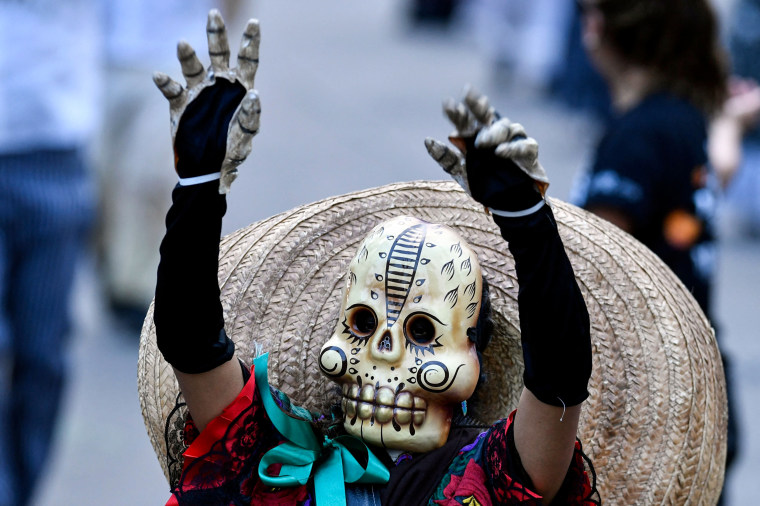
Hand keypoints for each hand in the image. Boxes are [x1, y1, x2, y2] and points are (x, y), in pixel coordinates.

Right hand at [153, 10, 260, 192]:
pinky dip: (165, 82)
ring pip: (192, 67)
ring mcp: (198, 93)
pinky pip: (171, 90)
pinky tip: (159, 76)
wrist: (206, 170)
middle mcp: (218, 86)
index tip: (254, 23)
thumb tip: (255, 94)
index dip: (250, 42)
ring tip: (182, 44)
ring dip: (187, 55)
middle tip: (213, 14)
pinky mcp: (180, 105)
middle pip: (218, 54)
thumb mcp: (245, 136)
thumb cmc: (230, 152)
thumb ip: (250, 117)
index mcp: (239, 89)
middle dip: (216, 34)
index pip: (247, 60)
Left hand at [425, 87, 548, 210]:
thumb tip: (427, 140)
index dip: (457, 112)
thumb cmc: (483, 182)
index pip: (466, 119)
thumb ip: (445, 157)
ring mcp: (512, 139)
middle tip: (468, 96)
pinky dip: (511, 148)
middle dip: (477, 104)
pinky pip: (522, 145)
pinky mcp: (529, 150)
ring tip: (480, 143)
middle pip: (486, 114)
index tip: (448, 105)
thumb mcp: (460, 172)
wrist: (507, 202)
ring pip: (504, 127)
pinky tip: (499, 152)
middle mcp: (494, 132)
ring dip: (492, 134)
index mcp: (475, 135)